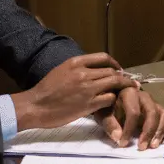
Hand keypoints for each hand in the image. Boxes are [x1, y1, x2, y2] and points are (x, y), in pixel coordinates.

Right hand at [13, 53, 138, 130]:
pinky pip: (110, 98)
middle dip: (122, 77)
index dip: (115, 63)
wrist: (35, 106)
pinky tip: (113, 103)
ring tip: (128, 91)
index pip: (103, 57)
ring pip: (114, 83)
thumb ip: (77, 68)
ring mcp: (87, 89)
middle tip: (128, 82)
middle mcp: (83, 73)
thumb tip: (92, 69)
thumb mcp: (61, 71)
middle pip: (112, 71)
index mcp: (76, 63)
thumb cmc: (46, 90)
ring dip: (123, 87)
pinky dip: (114, 100)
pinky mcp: (89, 104)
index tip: (119, 69)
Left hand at [95, 87, 163, 150]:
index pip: (133, 112)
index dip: (129, 129)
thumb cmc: (107, 107)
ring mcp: (153, 102)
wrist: (112, 101)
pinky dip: (163, 130)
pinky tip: (156, 141)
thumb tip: (118, 137)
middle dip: (148, 131)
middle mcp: (144, 96)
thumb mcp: (103, 114)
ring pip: (163, 115)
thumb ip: (109, 124)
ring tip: (153, 146)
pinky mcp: (158, 109)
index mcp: (129, 93)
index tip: (123, 143)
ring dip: (159, 132)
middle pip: (152, 113)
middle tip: (142, 147)